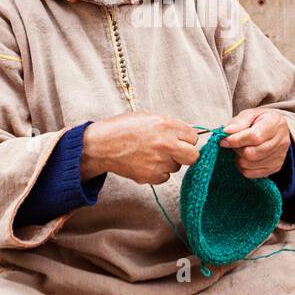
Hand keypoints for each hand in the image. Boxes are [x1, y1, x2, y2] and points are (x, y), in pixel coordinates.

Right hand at [80, 111, 200, 184]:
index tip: (179, 140)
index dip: (186, 139)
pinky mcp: (151, 176)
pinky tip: (145, 163)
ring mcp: (159, 162)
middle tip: (176, 152)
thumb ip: (169, 125)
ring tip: (150, 154)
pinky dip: (158, 172)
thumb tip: (186, 134)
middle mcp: (166, 144)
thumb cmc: (122, 128)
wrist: (101, 145)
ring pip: (177, 167)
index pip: (193, 137)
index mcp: (166, 125)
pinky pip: (164, 177)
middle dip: (187, 154)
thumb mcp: (148, 117)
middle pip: (193, 156)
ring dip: (168, 162)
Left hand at [219, 107, 289, 178]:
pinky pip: (251, 173)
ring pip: (250, 164)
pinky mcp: (275, 167)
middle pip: (252, 153)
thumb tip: (226, 132)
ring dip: (239, 158)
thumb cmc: (260, 120)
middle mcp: (281, 141)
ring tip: (240, 149)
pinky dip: (243, 167)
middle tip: (234, 144)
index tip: (223, 140)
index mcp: (275, 123)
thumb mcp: (250, 114)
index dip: (236, 140)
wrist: (276, 128)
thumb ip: (238, 122)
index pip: (254, 137)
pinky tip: (244, 157)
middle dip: (237, 149)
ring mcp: (280, 156)